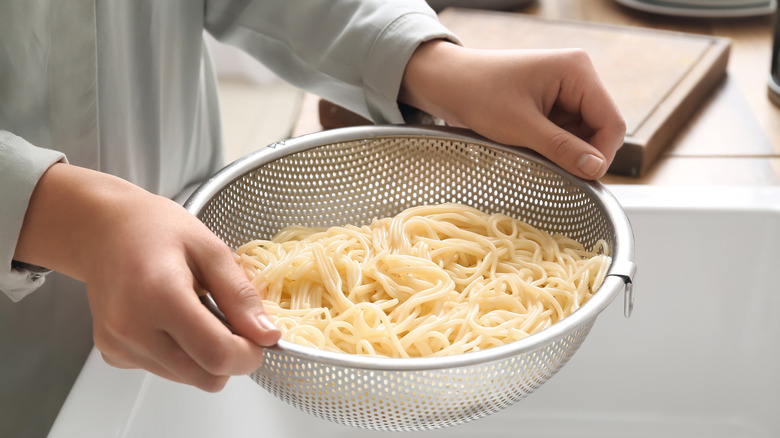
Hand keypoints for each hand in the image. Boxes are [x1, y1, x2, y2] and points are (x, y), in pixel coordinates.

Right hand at [15, 163, 280, 390]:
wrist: (103, 228)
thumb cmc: (154, 228)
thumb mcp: (211, 249)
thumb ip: (240, 295)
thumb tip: (266, 334)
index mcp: (160, 295)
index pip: (217, 354)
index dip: (249, 355)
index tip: (261, 339)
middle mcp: (132, 327)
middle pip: (204, 376)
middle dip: (230, 357)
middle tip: (232, 322)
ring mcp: (118, 344)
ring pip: (187, 378)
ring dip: (204, 356)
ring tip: (196, 312)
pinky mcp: (113, 353)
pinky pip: (164, 370)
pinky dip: (181, 354)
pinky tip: (172, 320)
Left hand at [400, 41, 625, 179]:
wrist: (446, 83)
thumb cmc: (478, 93)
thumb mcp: (520, 126)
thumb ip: (561, 148)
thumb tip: (596, 169)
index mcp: (578, 71)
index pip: (611, 122)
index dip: (602, 155)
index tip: (584, 179)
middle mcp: (577, 78)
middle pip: (600, 131)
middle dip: (580, 154)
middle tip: (554, 171)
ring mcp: (564, 92)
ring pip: (582, 137)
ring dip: (564, 153)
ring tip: (534, 155)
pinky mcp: (551, 105)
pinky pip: (565, 135)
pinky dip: (553, 149)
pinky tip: (531, 150)